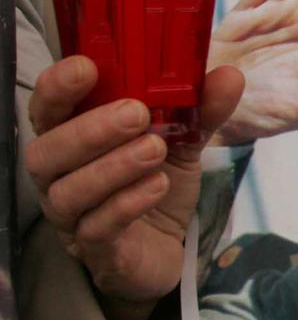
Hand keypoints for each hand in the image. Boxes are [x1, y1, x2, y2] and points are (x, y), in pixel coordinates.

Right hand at [25, 56, 243, 303]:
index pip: (46, 111)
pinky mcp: (97, 252)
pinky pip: (97, 229)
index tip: (86, 67)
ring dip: (112, 167)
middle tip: (137, 114)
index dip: (56, 88)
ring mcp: (73, 218)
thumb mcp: (182, 142)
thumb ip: (200, 110)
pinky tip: (156, 186)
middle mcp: (60, 178)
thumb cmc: (155, 183)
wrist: (168, 249)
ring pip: (68, 193)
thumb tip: (230, 75)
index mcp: (72, 140)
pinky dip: (126, 205)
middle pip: (46, 153)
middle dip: (89, 130)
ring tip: (155, 149)